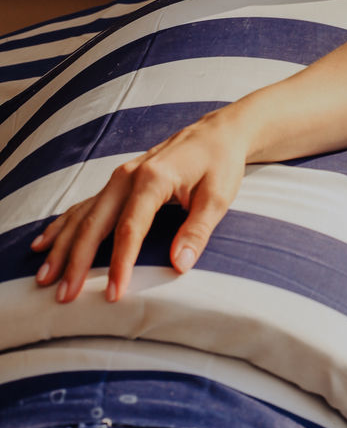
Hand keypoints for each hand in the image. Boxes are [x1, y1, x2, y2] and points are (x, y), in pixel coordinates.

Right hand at [31, 109, 247, 302]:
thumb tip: (180, 264)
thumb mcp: (218, 196)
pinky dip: (64, 224)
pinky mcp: (119, 181)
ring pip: (84, 214)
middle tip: (65, 295)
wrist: (218, 133)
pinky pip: (85, 205)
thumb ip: (198, 230)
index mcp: (153, 178)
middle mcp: (129, 176)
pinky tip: (44, 242)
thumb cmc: (220, 163)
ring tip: (45, 276)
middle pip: (96, 223)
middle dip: (77, 260)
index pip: (130, 228)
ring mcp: (120, 177)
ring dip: (63, 246)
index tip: (114, 294)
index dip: (120, 263)